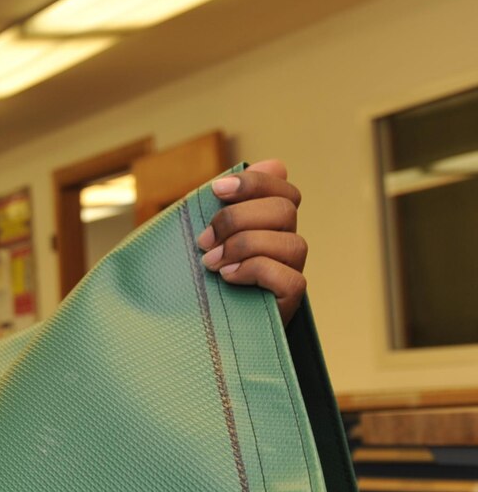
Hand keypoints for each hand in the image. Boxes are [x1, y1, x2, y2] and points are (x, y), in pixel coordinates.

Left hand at [196, 159, 306, 322]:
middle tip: (203, 241)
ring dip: (243, 246)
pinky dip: (254, 271)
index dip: (253, 182)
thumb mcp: (208, 234)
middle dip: (237, 219)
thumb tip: (275, 162)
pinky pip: (289, 276)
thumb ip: (228, 200)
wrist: (199, 329)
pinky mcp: (291, 300)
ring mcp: (292, 271)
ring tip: (210, 263)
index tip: (216, 190)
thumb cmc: (201, 276)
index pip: (282, 189)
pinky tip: (228, 277)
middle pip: (284, 210)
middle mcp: (287, 242)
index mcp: (270, 222)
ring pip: (290, 242)